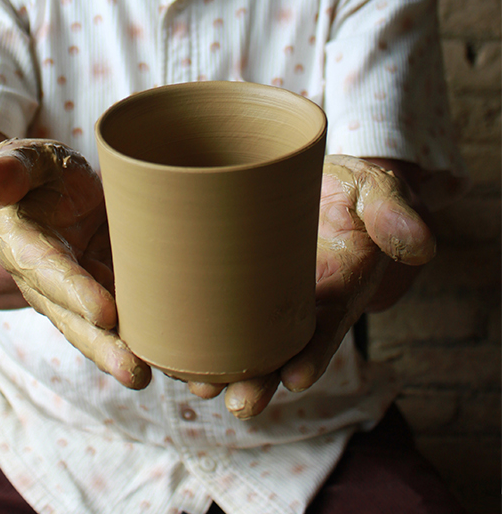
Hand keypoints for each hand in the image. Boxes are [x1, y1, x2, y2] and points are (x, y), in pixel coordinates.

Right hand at [0, 138, 148, 389]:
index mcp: (26, 248)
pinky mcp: (119, 302)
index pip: (48, 272)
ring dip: (135, 357)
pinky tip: (197, 371)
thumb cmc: (43, 176)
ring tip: (168, 379)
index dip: (73, 292)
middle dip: (104, 347)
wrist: (62, 197)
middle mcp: (53, 286)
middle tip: (134, 370)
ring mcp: (87, 299)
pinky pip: (138, 328)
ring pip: (108, 335)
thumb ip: (8, 171)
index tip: (102, 312)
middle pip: (77, 322)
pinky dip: (165, 349)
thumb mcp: (26, 161)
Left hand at [184, 155, 436, 417]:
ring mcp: (267, 299)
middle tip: (239, 404)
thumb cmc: (352, 192)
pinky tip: (169, 353)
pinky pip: (217, 314)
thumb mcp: (378, 192)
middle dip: (262, 380)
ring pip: (246, 343)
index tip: (297, 379)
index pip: (327, 328)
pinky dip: (197, 335)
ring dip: (225, 369)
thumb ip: (394, 214)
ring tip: (199, 389)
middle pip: (282, 350)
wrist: (319, 185)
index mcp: (339, 288)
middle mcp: (302, 305)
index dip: (314, 354)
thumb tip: (420, 245)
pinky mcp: (234, 282)